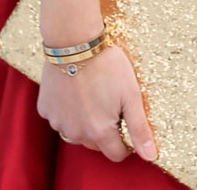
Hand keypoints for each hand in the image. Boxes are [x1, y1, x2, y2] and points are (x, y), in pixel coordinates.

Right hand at [37, 44, 158, 161]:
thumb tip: (151, 156)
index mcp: (99, 133)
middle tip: (110, 102)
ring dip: (85, 120)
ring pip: (77, 131)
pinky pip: (60, 117)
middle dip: (105, 130)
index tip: (127, 123)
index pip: (116, 154)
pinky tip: (74, 88)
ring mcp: (58, 122)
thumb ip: (140, 129)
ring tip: (92, 92)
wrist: (74, 40)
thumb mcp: (131, 95)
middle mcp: (76, 133)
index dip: (126, 143)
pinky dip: (68, 109)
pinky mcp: (45, 108)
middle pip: (96, 144)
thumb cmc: (107, 65)